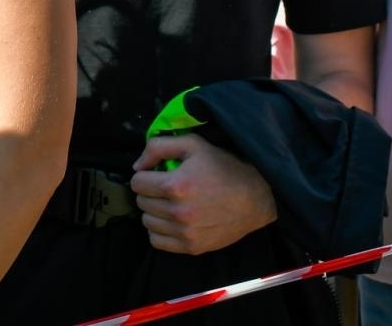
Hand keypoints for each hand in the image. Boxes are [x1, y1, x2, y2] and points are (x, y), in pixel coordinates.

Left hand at [130, 135, 277, 255]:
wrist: (255, 198)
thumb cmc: (224, 168)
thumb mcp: (193, 145)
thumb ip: (158, 147)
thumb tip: (136, 166)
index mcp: (175, 185)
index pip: (137, 183)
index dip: (145, 175)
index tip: (156, 174)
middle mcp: (177, 212)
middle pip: (141, 202)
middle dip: (149, 192)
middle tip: (165, 188)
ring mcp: (184, 233)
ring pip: (147, 222)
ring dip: (154, 211)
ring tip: (169, 204)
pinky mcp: (191, 247)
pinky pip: (157, 242)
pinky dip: (160, 231)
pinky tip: (172, 221)